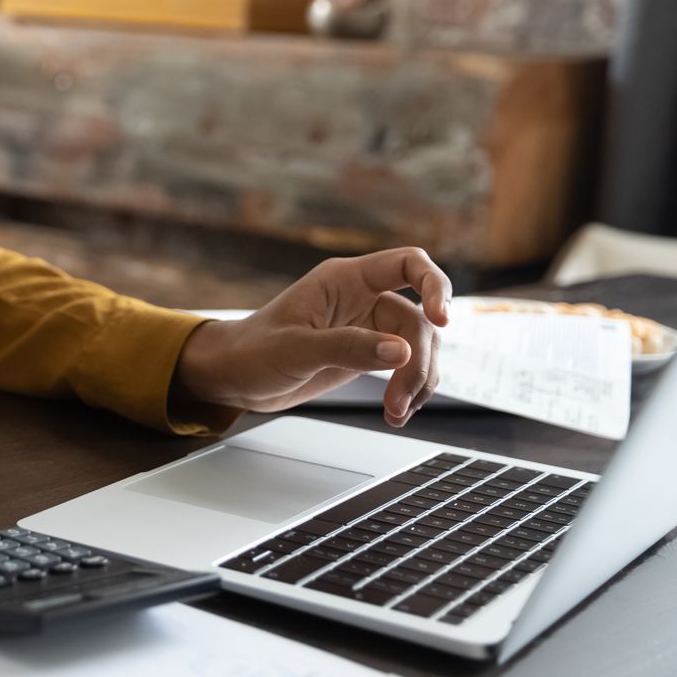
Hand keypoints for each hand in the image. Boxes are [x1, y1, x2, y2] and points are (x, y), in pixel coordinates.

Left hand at [173, 248, 450, 427]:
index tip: (442, 320)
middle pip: (418, 319)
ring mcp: (368, 326)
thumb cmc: (252, 352)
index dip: (434, 285)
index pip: (407, 264)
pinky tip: (398, 412)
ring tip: (396, 413)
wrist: (235, 377)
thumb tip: (400, 352)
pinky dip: (410, 390)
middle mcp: (362, 298)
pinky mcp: (368, 354)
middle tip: (399, 399)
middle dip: (418, 361)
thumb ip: (347, 348)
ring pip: (418, 346)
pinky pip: (406, 366)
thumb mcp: (296, 350)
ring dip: (417, 381)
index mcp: (344, 280)